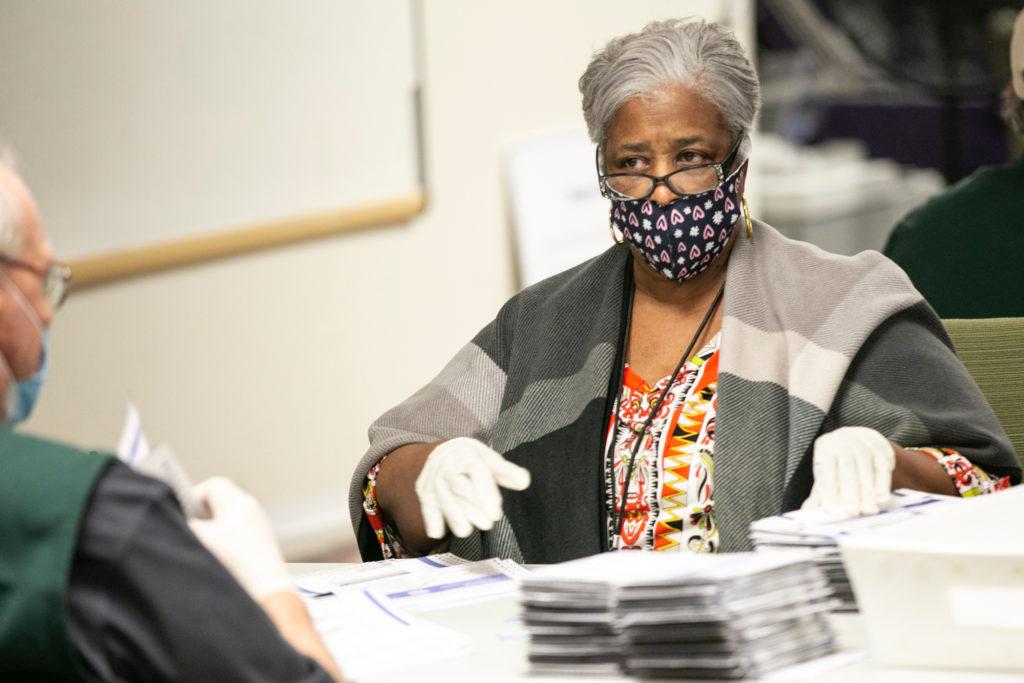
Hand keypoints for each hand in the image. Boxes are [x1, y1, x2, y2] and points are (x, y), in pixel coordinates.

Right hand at [188, 477, 292, 600]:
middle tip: (185, 532)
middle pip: (218, 504)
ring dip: (208, 534)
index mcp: (240, 503)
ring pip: (224, 523)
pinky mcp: (259, 551)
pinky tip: (213, 563)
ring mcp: (257, 532)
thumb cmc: (235, 564)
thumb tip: (170, 519)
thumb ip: (183, 523)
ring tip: (198, 550)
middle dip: (198, 517)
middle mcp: (252, 512)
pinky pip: (233, 540)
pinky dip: (220, 547)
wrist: (266, 596)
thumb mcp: (200, 538)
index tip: (179, 514)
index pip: (213, 486)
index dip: (192, 497)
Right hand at [415, 437, 530, 538]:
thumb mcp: (490, 459)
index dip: (486, 492)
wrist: (443, 452)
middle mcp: (448, 464)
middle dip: (471, 506)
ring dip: (453, 515)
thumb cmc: (471, 459)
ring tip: (466, 531)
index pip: (476, 470)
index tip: (496, 512)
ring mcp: (434, 477)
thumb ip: (507, 472)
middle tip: (487, 523)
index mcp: (467, 453)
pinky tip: (437, 532)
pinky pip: (426, 503)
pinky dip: (430, 518)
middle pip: (457, 485)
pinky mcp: (424, 490)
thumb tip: (524, 481)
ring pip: (441, 496)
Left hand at [802, 426, 894, 517]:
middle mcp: (842, 441)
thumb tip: (807, 512)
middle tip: (853, 513)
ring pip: (866, 466)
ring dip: (869, 490)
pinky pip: (882, 462)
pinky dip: (883, 481)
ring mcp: (862, 440)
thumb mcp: (826, 474)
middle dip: (851, 492)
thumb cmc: (838, 463)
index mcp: (824, 448)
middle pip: (847, 468)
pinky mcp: (879, 443)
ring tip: (870, 510)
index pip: (827, 471)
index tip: (832, 509)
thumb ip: (819, 493)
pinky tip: (882, 496)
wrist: (857, 440)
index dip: (829, 490)